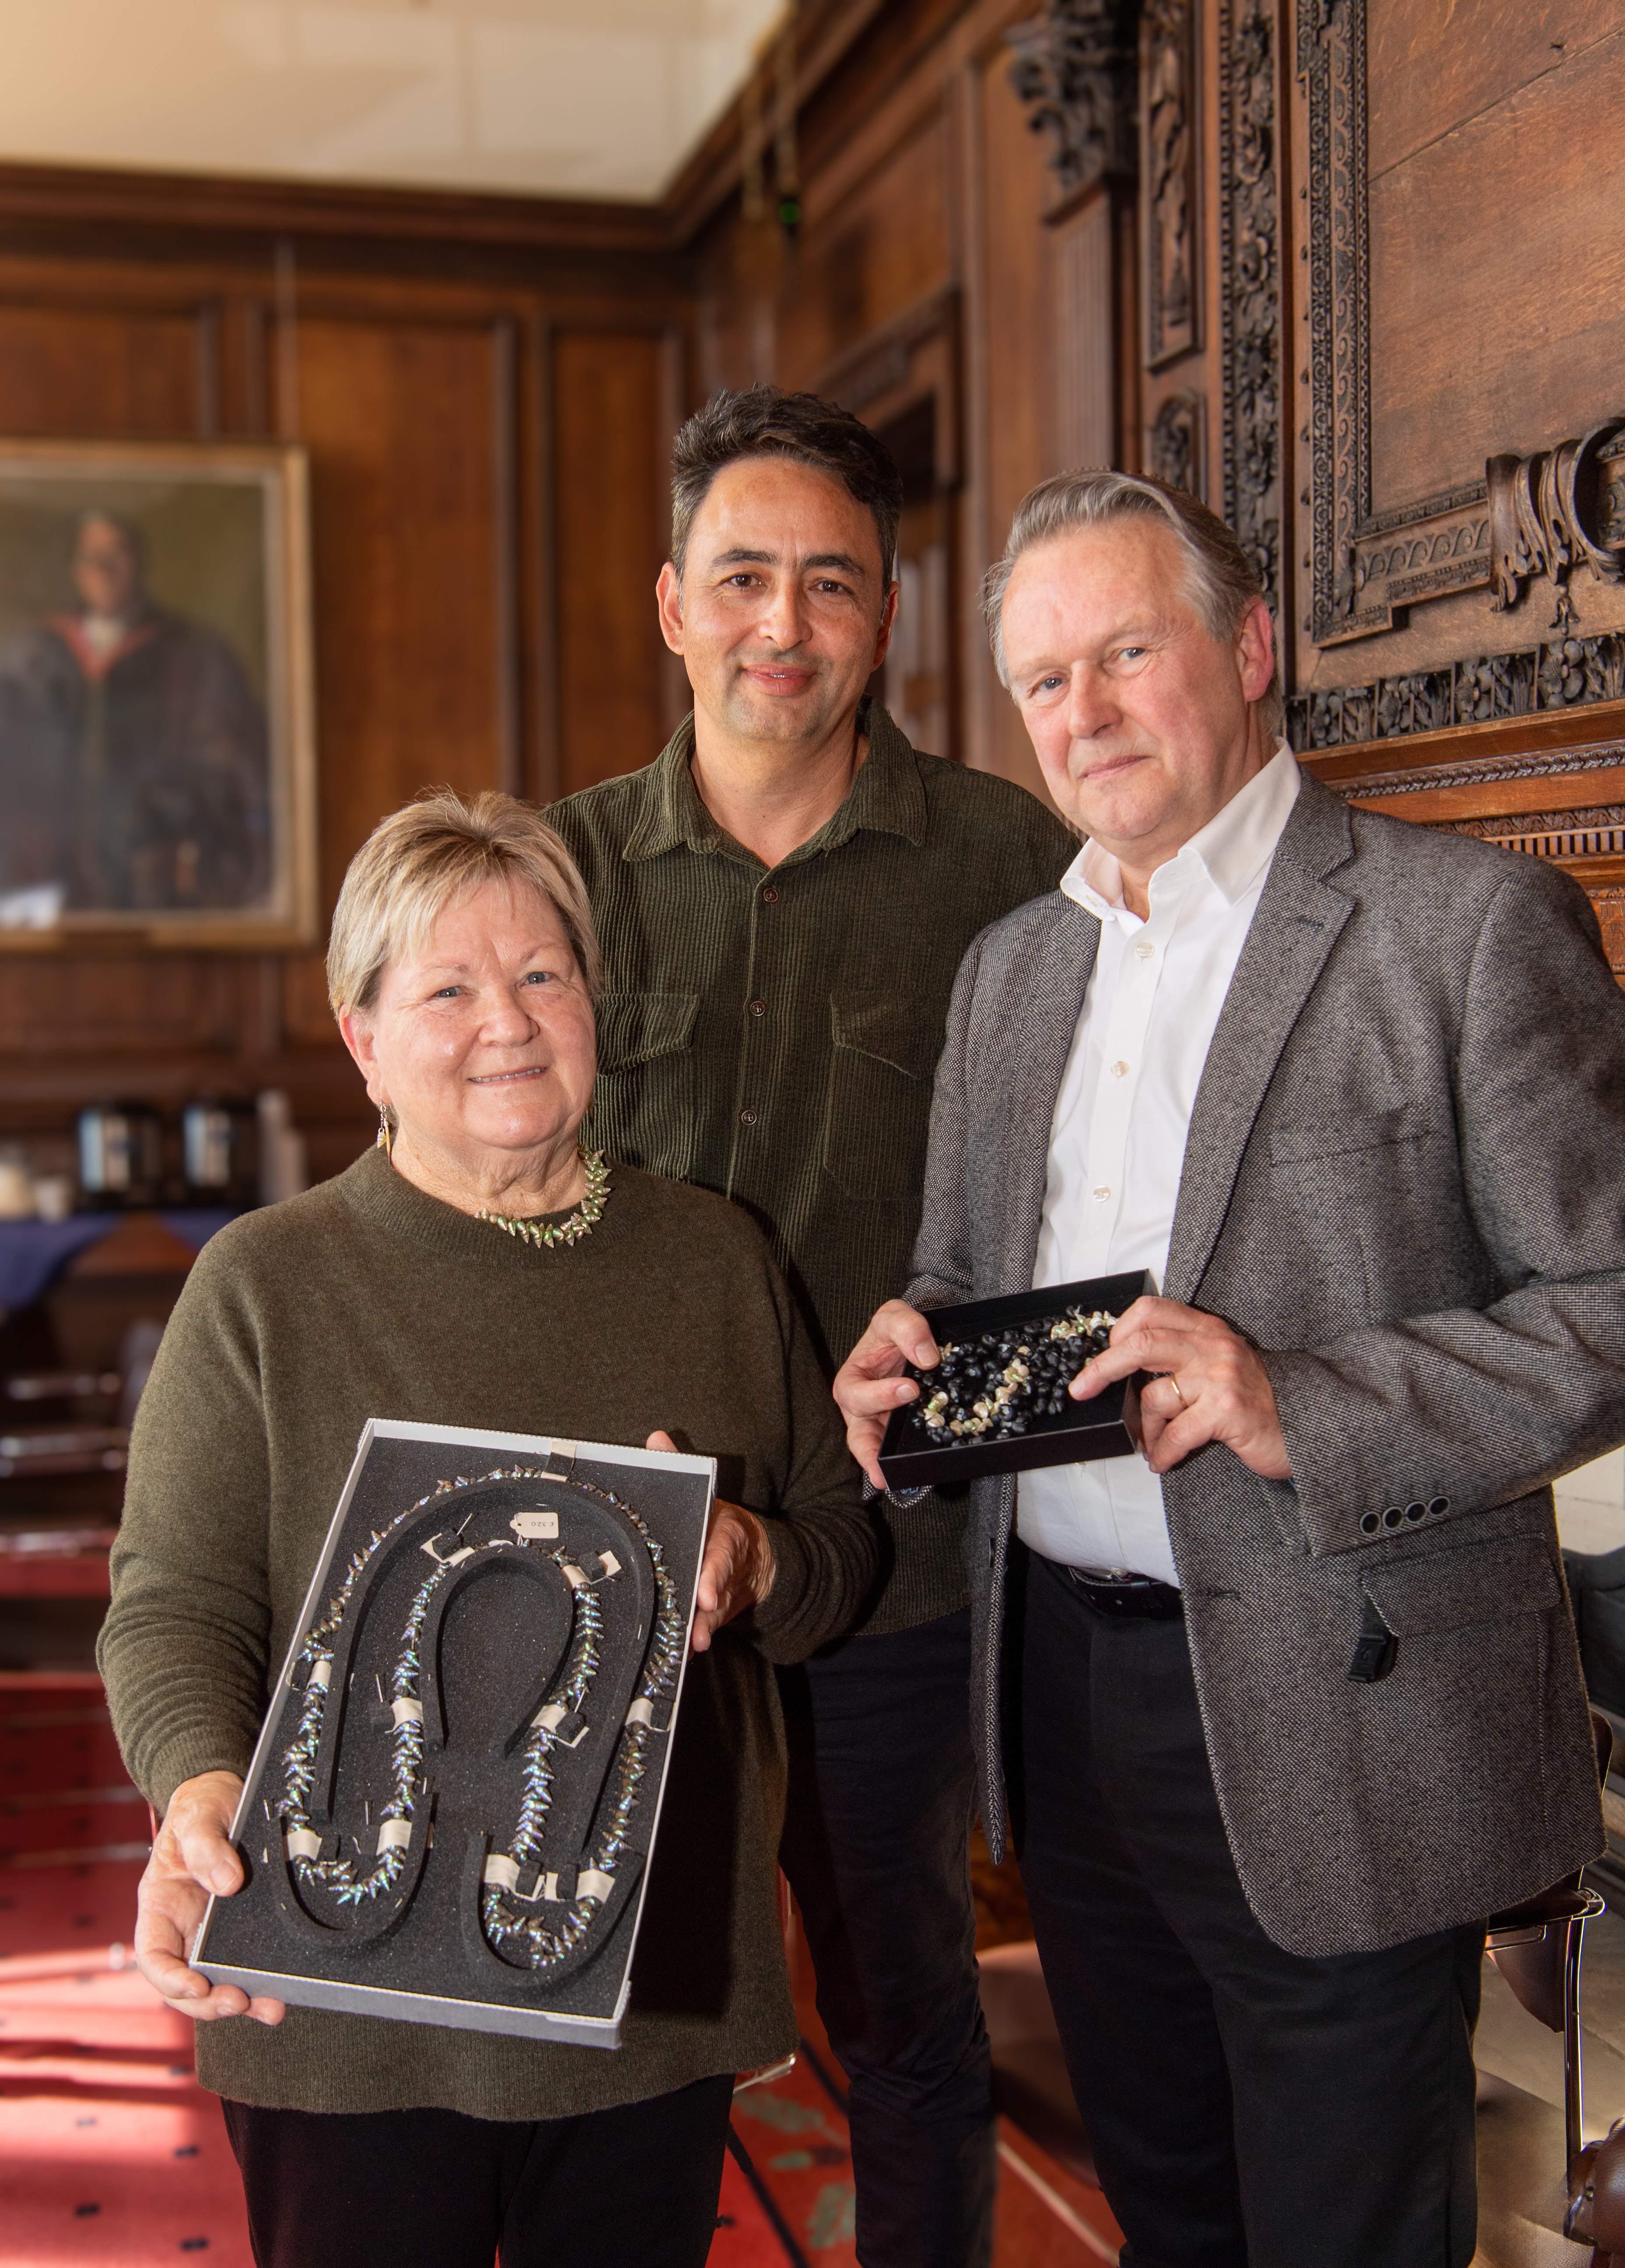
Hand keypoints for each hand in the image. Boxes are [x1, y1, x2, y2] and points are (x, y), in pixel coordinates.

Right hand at [134, 1770, 285, 2024]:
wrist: (226, 1798)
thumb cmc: (202, 1807)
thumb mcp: (199, 1818)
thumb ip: (207, 1847)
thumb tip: (228, 1883)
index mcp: (160, 1907)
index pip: (154, 1956)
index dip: (170, 1980)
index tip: (196, 1986)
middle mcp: (183, 1929)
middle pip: (186, 1983)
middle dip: (209, 2002)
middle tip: (238, 2000)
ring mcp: (211, 1935)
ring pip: (218, 1983)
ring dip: (241, 2001)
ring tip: (270, 2007)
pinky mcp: (241, 1932)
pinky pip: (246, 1966)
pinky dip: (261, 1985)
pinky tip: (282, 1995)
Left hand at [645, 1431, 775, 1651]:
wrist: (755, 1553)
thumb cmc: (716, 1522)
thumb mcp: (704, 1494)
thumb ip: (682, 1467)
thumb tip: (656, 1438)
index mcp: (725, 1536)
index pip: (722, 1556)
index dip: (714, 1575)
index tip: (706, 1592)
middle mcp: (726, 1568)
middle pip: (720, 1591)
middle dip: (709, 1611)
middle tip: (697, 1628)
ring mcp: (724, 1593)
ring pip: (715, 1613)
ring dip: (704, 1629)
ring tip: (693, 1644)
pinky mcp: (716, 1611)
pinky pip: (708, 1625)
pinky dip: (697, 1638)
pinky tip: (683, 1653)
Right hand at [831, 1300, 939, 1488]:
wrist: (913, 1341)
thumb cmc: (893, 1330)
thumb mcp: (894, 1316)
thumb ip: (907, 1327)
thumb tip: (927, 1358)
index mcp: (852, 1381)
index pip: (856, 1394)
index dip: (880, 1395)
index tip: (911, 1389)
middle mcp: (863, 1409)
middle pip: (858, 1435)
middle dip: (868, 1450)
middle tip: (882, 1464)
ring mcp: (882, 1424)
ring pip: (875, 1450)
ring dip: (882, 1464)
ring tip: (890, 1479)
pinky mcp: (901, 1433)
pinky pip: (900, 1449)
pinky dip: (907, 1459)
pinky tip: (917, 1472)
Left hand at [1070, 1296, 1290, 1478]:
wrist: (1310, 1424)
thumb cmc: (1259, 1399)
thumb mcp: (1222, 1363)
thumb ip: (1184, 1356)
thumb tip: (1128, 1370)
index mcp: (1208, 1329)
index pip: (1151, 1310)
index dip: (1119, 1330)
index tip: (1104, 1354)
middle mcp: (1214, 1346)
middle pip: (1140, 1344)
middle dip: (1102, 1369)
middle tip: (1081, 1390)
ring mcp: (1221, 1377)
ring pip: (1154, 1397)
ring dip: (1145, 1429)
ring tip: (1153, 1444)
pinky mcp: (1227, 1411)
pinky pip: (1176, 1433)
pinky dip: (1162, 1452)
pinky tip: (1162, 1461)